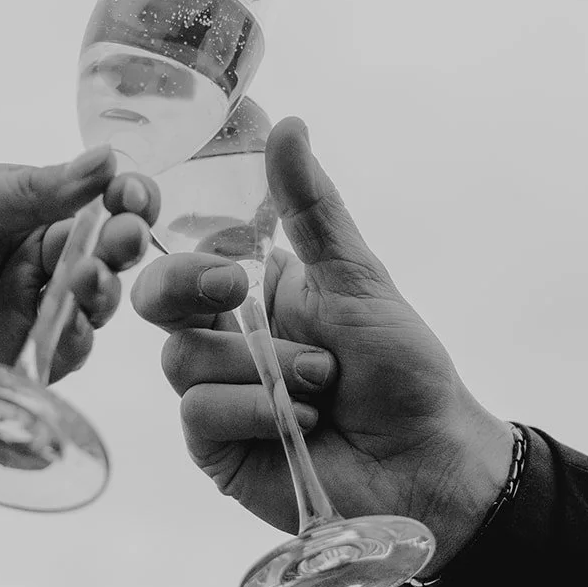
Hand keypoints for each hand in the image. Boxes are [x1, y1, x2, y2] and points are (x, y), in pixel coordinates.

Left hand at [0, 146, 158, 413]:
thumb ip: (28, 193)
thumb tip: (107, 159)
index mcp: (14, 210)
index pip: (88, 201)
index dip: (121, 199)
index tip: (135, 197)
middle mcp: (24, 263)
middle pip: (97, 257)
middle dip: (120, 248)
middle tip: (125, 240)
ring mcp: (16, 315)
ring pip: (85, 311)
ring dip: (100, 297)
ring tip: (89, 285)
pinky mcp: (3, 365)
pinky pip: (54, 361)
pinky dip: (70, 350)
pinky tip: (69, 334)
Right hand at [132, 118, 512, 570]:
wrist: (429, 463)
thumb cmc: (404, 372)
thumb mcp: (358, 279)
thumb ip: (313, 210)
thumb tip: (288, 124)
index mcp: (255, 292)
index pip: (188, 253)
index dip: (182, 247)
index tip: (215, 255)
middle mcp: (225, 340)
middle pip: (158, 300)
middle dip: (189, 290)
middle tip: (238, 294)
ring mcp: (216, 395)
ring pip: (182, 359)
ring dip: (263, 369)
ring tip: (325, 385)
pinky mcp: (215, 447)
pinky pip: (199, 412)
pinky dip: (253, 411)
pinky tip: (304, 425)